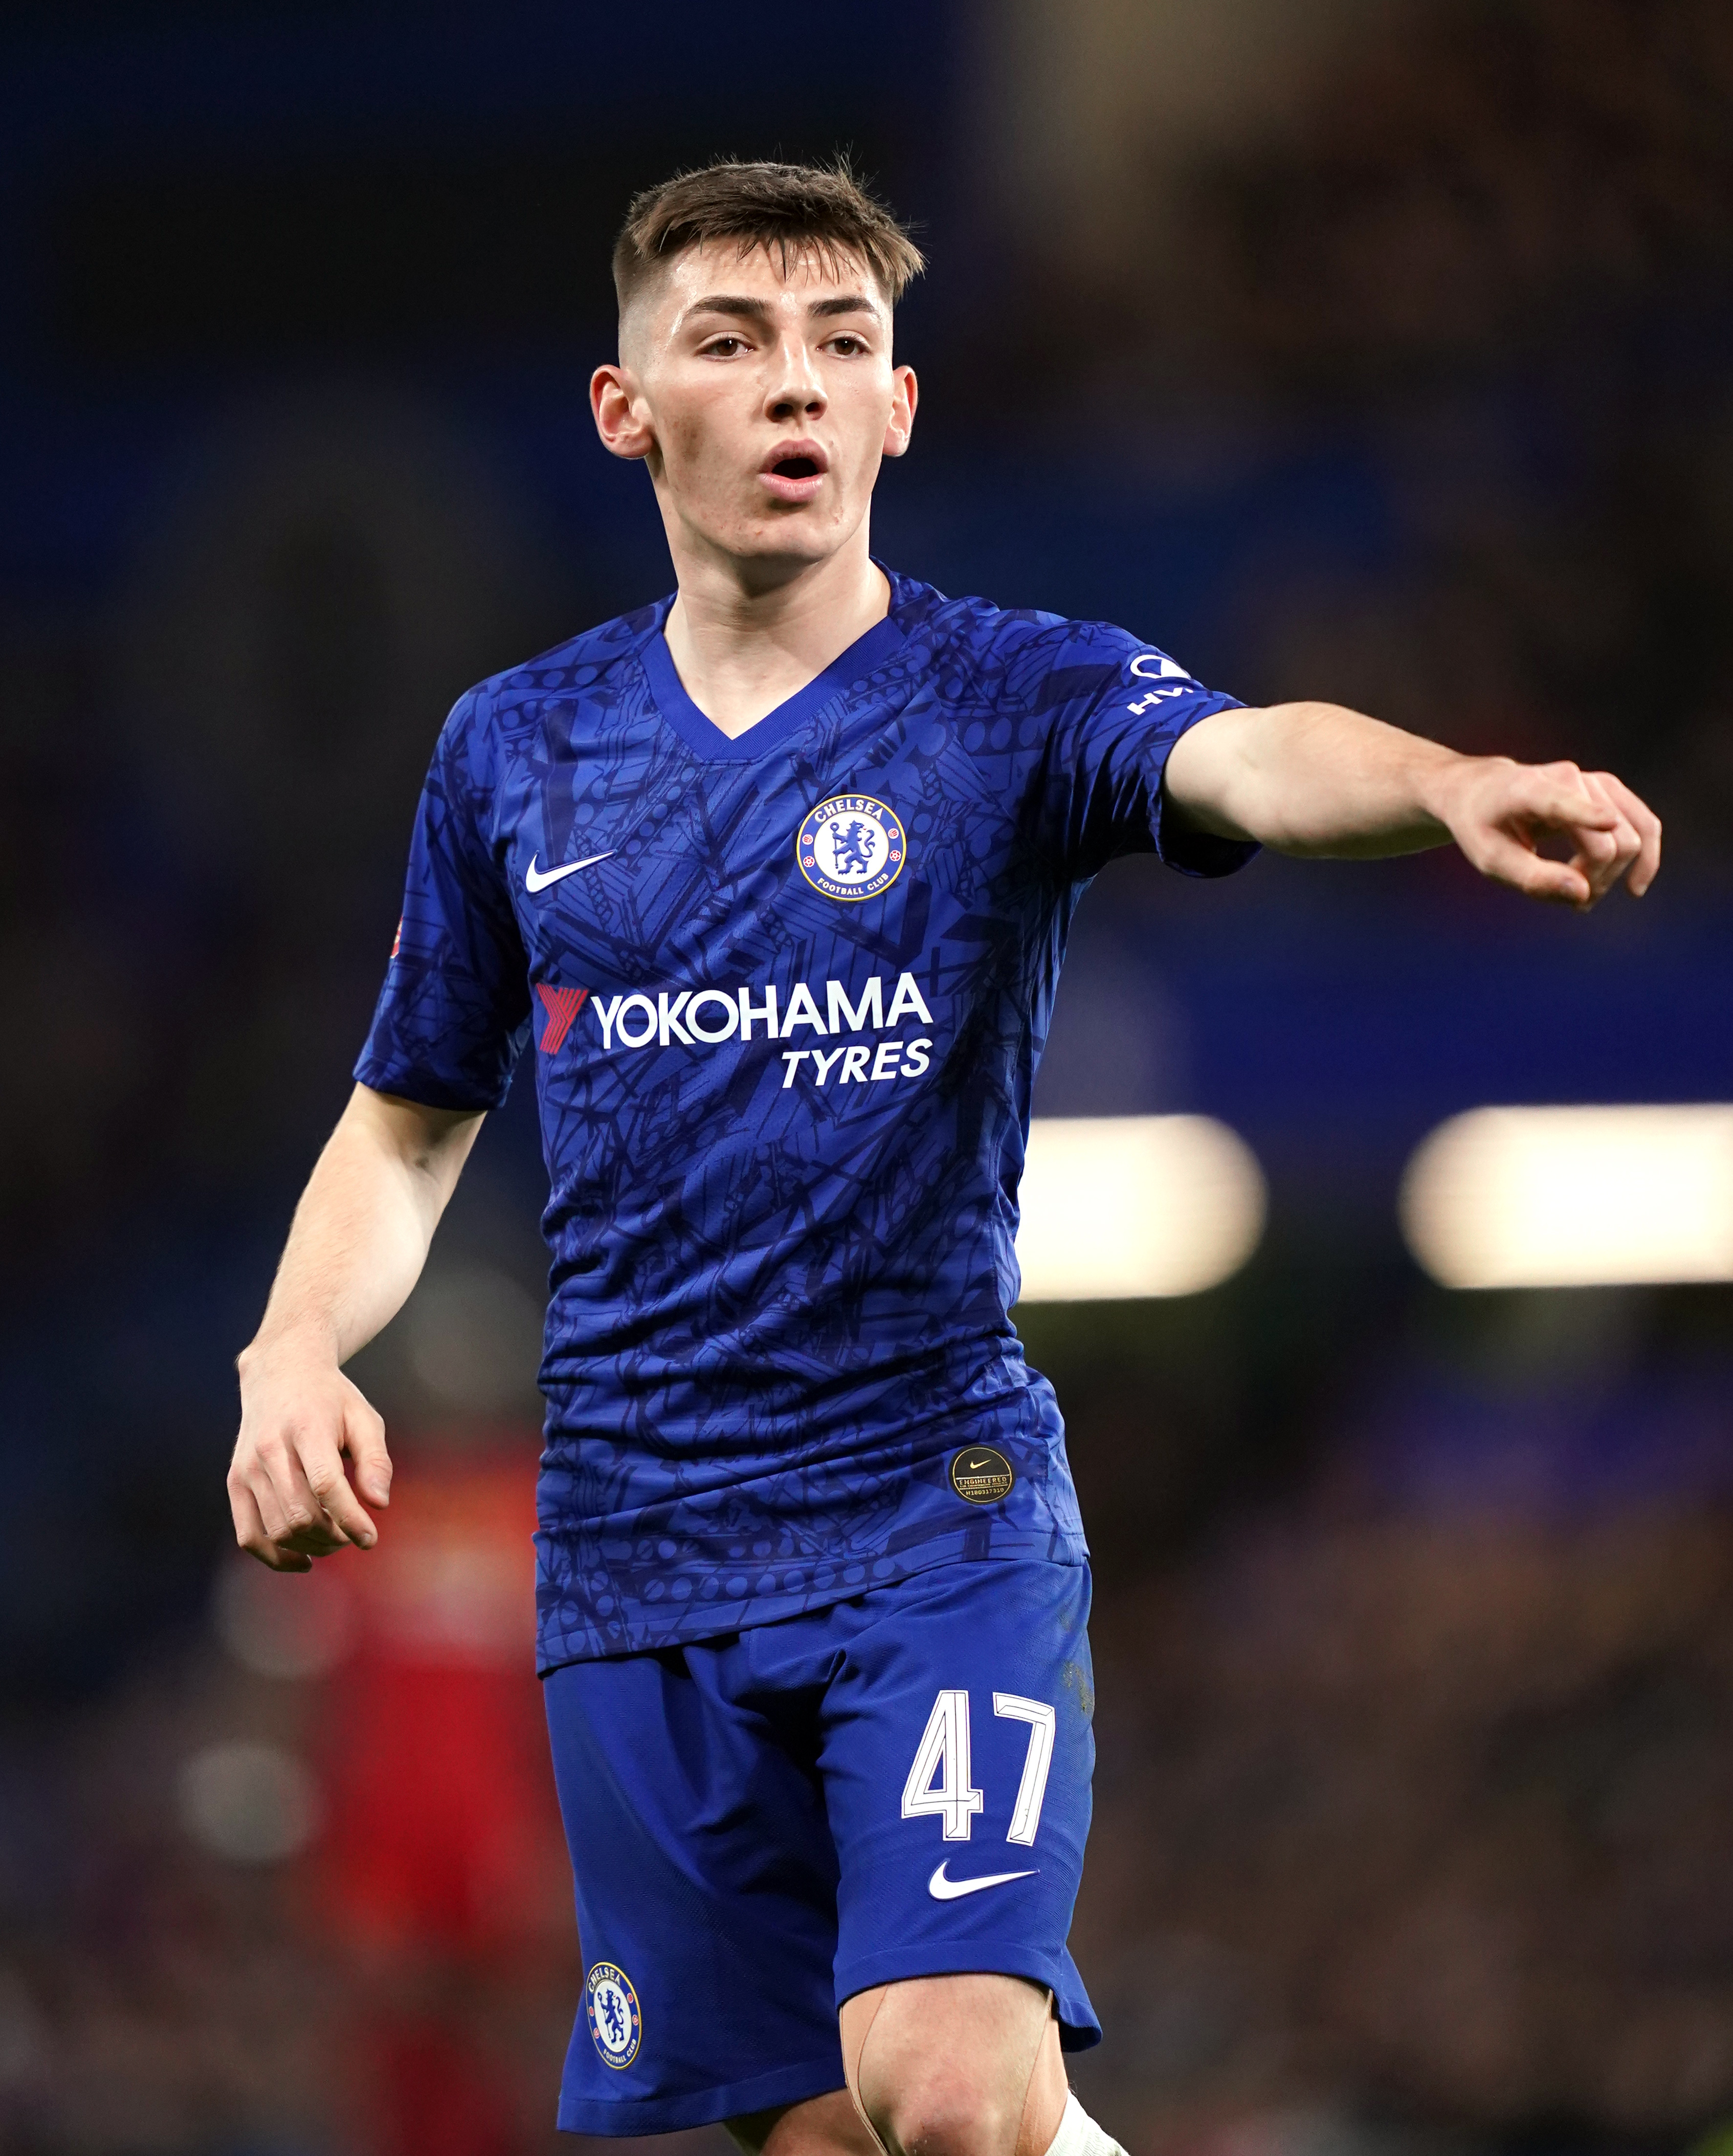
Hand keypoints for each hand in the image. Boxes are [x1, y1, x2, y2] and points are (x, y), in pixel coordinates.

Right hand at [228, 1344, 391, 1572]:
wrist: (280, 1374)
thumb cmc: (330, 1400)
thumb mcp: (363, 1417)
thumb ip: (375, 1459)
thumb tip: (379, 1504)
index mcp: (306, 1428)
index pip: (325, 1484)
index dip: (350, 1518)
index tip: (370, 1538)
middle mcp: (269, 1449)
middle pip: (301, 1513)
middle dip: (333, 1536)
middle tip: (354, 1536)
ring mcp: (247, 1468)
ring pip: (277, 1529)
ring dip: (312, 1547)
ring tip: (334, 1539)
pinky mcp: (235, 1482)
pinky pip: (248, 1535)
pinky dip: (275, 1556)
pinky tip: (303, 1560)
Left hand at [1435, 757, 1660, 908]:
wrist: (1481, 792)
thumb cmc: (1483, 828)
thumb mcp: (1491, 860)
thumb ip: (1534, 879)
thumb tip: (1583, 893)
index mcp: (1527, 791)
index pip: (1560, 802)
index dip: (1586, 813)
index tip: (1607, 822)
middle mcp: (1567, 777)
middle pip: (1608, 841)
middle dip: (1595, 879)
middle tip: (1569, 902)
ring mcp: (1594, 780)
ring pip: (1632, 836)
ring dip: (1613, 875)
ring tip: (1584, 897)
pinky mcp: (1610, 789)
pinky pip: (1645, 824)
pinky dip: (1643, 858)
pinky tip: (1634, 887)